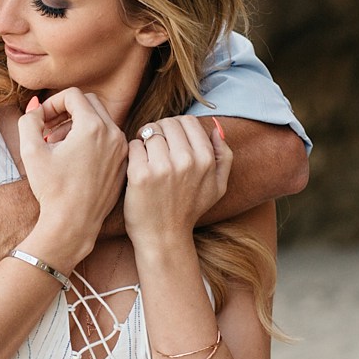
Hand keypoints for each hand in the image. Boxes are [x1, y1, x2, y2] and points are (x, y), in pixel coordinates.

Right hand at [17, 89, 126, 267]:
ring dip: (78, 125)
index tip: (41, 120)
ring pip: (101, 121)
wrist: (73, 224)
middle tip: (48, 129)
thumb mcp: (31, 151)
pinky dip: (92, 141)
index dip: (52, 102)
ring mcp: (122, 150)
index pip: (73, 95)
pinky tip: (74, 159)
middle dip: (66, 111)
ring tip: (59, 145)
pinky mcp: (123, 164)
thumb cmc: (52, 189)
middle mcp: (113, 134)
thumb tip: (36, 108)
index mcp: (93, 126)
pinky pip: (109, 140)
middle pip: (89, 103)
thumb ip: (29, 120)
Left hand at [123, 115, 230, 244]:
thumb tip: (216, 129)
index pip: (188, 121)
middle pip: (168, 123)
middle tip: (154, 145)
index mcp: (205, 160)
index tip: (169, 139)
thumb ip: (224, 156)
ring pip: (150, 132)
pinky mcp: (140, 174)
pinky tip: (136, 164)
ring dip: (145, 139)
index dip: (177, 126)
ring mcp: (162, 167)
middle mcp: (186, 161)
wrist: (164, 237)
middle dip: (160, 130)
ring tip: (146, 155)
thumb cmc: (190, 210)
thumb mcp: (218, 187)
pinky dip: (133, 151)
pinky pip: (134, 145)